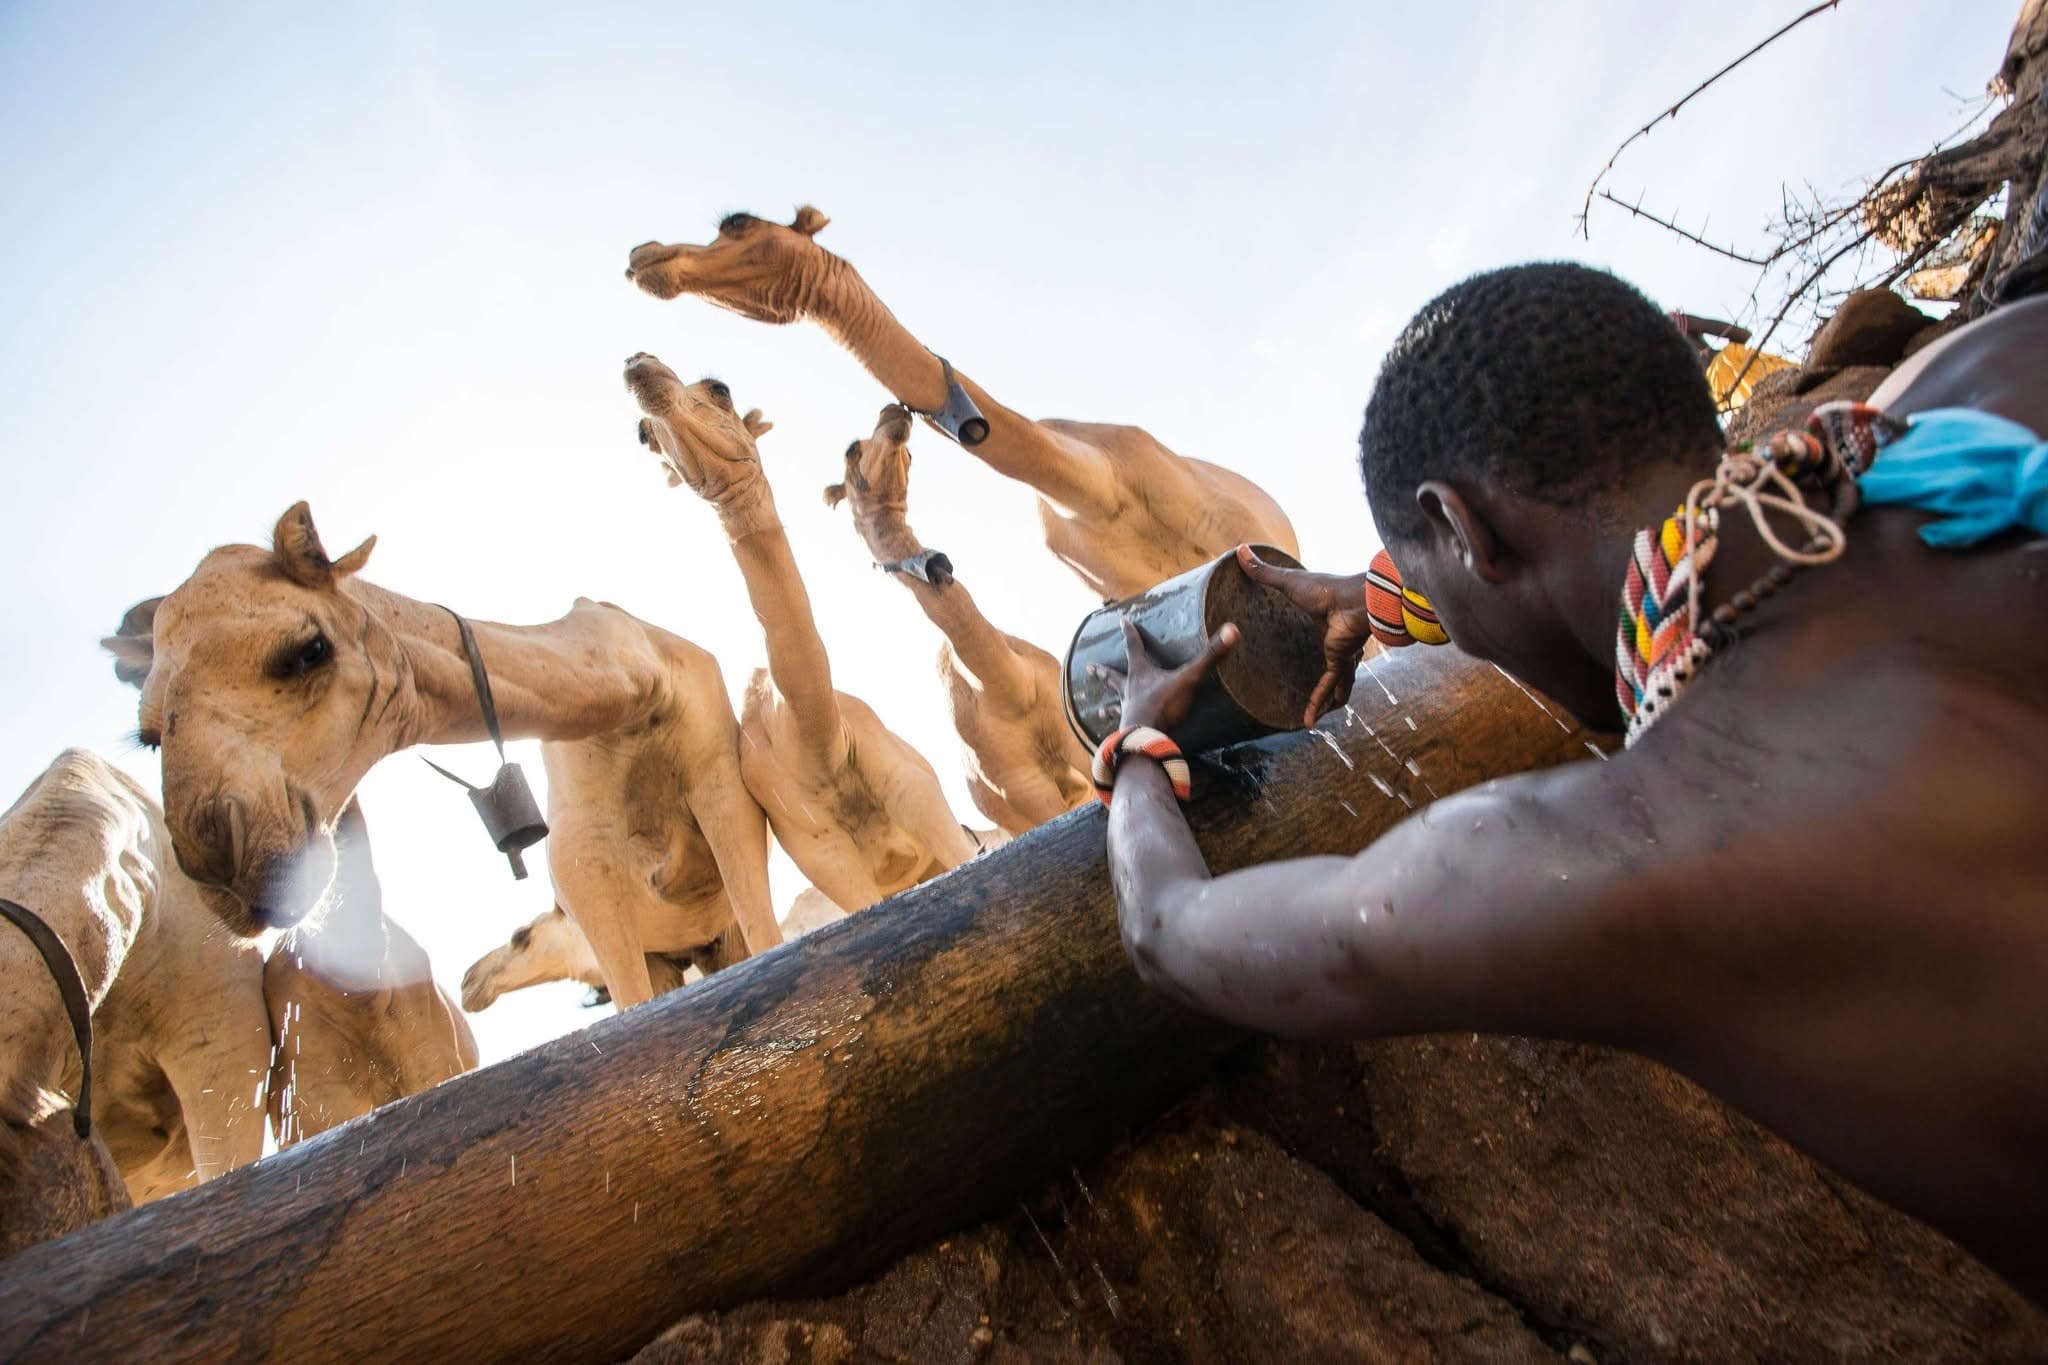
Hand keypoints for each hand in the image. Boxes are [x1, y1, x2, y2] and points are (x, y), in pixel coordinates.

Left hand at [1090, 618, 1239, 735]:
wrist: (1145, 739)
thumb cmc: (1163, 705)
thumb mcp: (1189, 678)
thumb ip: (1210, 656)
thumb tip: (1232, 630)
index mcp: (1140, 674)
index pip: (1134, 647)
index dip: (1130, 633)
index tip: (1122, 621)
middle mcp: (1129, 691)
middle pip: (1113, 677)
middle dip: (1103, 671)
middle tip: (1089, 667)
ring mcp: (1127, 712)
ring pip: (1115, 706)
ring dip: (1108, 708)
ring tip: (1099, 712)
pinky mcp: (1129, 732)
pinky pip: (1123, 730)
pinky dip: (1121, 732)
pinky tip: (1118, 739)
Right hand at [1236, 545, 1373, 724]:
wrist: (1353, 600)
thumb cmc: (1325, 588)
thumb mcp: (1288, 582)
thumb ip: (1264, 572)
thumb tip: (1241, 550)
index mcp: (1326, 621)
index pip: (1323, 634)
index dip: (1319, 639)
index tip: (1311, 645)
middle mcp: (1337, 640)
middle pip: (1335, 663)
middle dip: (1330, 680)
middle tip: (1318, 694)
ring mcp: (1341, 653)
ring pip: (1336, 682)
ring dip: (1327, 700)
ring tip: (1314, 717)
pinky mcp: (1340, 662)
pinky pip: (1329, 687)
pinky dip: (1319, 704)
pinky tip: (1309, 721)